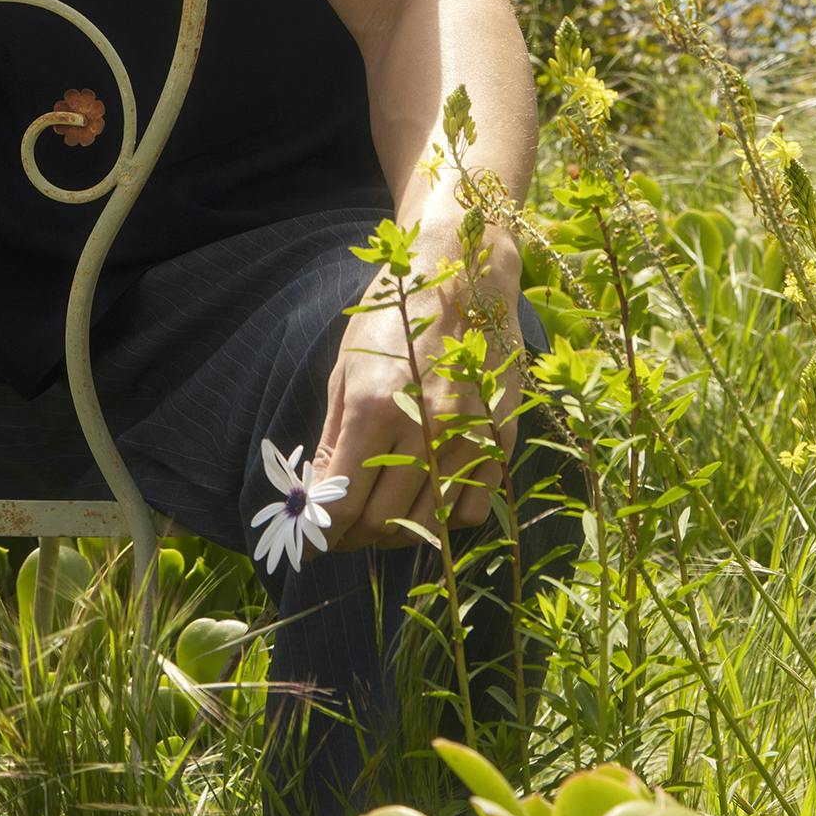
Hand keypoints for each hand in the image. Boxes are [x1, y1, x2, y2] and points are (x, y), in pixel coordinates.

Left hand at [310, 223, 525, 550]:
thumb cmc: (396, 316)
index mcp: (377, 406)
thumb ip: (336, 437)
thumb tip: (318, 496)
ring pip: (431, 525)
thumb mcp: (347, 369)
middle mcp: (426, 428)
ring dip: (400, 534)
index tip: (315, 540)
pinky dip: (448, 520)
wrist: (464, 274)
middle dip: (356, 537)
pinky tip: (429, 502)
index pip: (345, 502)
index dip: (325, 532)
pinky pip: (474, 509)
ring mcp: (469, 436)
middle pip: (384, 521)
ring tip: (382, 520)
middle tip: (344, 533)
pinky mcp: (500, 438)